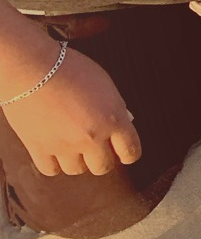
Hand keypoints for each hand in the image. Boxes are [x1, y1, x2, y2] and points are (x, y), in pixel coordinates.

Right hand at [8, 47, 140, 177]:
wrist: (31, 68)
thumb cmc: (70, 69)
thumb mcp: (105, 85)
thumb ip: (114, 108)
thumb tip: (121, 123)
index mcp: (113, 119)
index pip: (131, 151)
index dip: (128, 153)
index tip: (123, 152)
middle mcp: (91, 137)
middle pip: (103, 167)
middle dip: (102, 158)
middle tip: (96, 148)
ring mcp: (64, 146)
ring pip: (77, 170)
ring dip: (77, 161)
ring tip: (73, 147)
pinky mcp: (38, 148)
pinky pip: (50, 170)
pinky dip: (53, 163)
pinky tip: (54, 151)